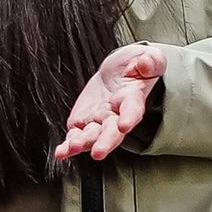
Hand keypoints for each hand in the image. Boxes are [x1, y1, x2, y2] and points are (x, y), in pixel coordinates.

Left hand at [55, 43, 167, 160]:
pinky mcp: (83, 121)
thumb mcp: (150, 58)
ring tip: (73, 148)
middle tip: (98, 152)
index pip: (132, 110)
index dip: (129, 118)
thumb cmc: (137, 67)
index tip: (125, 125)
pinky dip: (68, 146)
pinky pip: (76, 135)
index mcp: (133, 99)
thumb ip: (150, 61)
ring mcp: (99, 120)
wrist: (120, 72)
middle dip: (105, 142)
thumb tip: (146, 63)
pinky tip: (61, 152)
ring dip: (83, 143)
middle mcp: (117, 114)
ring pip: (92, 136)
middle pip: (112, 131)